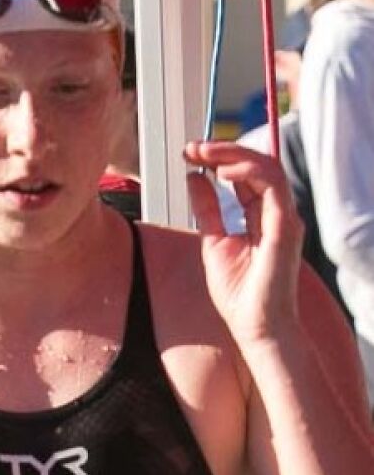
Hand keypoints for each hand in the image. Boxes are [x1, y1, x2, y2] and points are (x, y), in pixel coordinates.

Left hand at [184, 141, 303, 349]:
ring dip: (232, 155)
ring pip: (267, 167)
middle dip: (223, 150)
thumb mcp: (213, 240)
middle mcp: (276, 212)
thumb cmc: (239, 292)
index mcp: (260, 215)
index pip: (244, 174)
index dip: (217, 158)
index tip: (188, 153)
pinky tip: (221, 173)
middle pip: (256, 164)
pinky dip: (247, 172)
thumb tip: (194, 177)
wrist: (254, 327)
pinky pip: (272, 185)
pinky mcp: (286, 226)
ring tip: (203, 153)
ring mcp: (283, 217)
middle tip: (192, 147)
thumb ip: (208, 208)